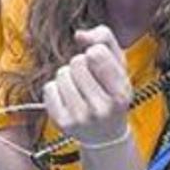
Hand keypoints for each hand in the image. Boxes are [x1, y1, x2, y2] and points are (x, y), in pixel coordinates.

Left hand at [43, 26, 132, 145]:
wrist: (105, 133)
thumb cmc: (112, 91)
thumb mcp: (119, 64)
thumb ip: (105, 38)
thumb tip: (79, 35)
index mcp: (121, 92)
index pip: (97, 53)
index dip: (95, 52)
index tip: (99, 63)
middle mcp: (102, 108)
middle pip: (77, 62)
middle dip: (81, 64)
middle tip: (89, 78)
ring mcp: (81, 117)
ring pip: (62, 74)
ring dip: (68, 76)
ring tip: (79, 88)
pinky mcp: (62, 123)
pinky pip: (49, 88)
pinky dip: (56, 89)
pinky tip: (68, 98)